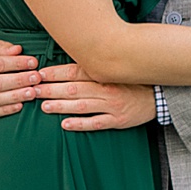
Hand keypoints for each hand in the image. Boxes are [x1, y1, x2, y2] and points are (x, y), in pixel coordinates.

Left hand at [36, 63, 157, 132]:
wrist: (156, 96)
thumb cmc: (129, 82)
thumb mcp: (113, 70)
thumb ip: (91, 69)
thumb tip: (65, 66)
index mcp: (104, 74)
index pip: (75, 71)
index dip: (55, 73)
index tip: (39, 74)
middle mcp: (106, 88)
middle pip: (74, 88)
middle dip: (51, 89)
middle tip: (34, 90)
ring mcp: (112, 105)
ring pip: (81, 105)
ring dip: (61, 105)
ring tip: (44, 106)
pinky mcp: (117, 120)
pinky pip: (96, 122)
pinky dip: (80, 123)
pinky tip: (65, 124)